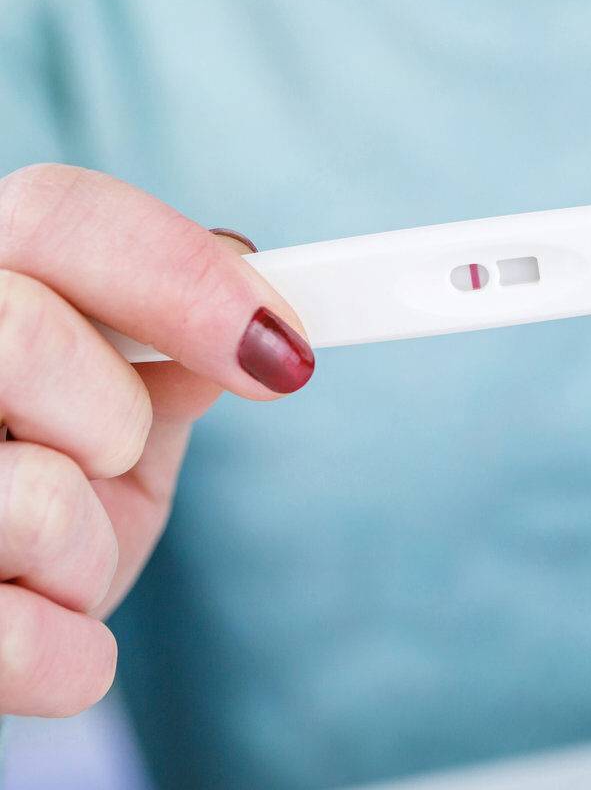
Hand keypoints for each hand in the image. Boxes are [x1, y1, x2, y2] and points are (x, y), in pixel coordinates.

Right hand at [0, 164, 313, 715]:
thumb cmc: (30, 515)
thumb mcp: (101, 425)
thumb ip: (158, 363)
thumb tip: (261, 327)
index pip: (56, 215)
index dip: (183, 276)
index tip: (284, 354)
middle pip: (24, 335)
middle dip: (113, 416)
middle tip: (107, 458)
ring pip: (39, 498)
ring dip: (87, 554)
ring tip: (48, 562)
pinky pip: (20, 640)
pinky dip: (69, 655)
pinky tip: (40, 634)